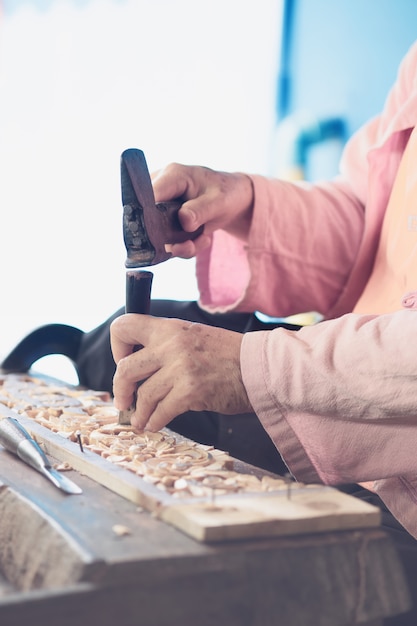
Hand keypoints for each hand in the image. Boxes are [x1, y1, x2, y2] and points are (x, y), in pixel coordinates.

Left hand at [110, 314, 252, 431]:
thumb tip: (140, 368)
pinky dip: (154, 422)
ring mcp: (180, 368)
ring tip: (140, 419)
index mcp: (169, 328)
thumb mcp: (193, 336)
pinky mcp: (190, 391)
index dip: (118, 347)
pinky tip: (155, 424)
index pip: (124, 326)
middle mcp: (171, 345)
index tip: (126, 361)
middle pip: (125, 368)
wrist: (260, 367)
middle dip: (120, 389)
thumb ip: (167, 346)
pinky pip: (160, 412)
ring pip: (142, 395)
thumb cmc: (227, 355)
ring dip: (138, 412)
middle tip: (123, 400)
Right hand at [151, 163, 253, 257]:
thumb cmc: (226, 192)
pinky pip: (166, 240)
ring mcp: (160, 205)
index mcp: (172, 175)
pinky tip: (201, 239)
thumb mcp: (219, 201)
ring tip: (202, 240)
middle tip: (191, 244)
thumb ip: (200, 210)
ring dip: (179, 245)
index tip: (164, 236)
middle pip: (148, 217)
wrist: (233, 198)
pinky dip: (183, 246)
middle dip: (169, 238)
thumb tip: (183, 220)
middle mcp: (161, 188)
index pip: (149, 195)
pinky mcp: (164, 220)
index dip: (150, 216)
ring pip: (156, 233)